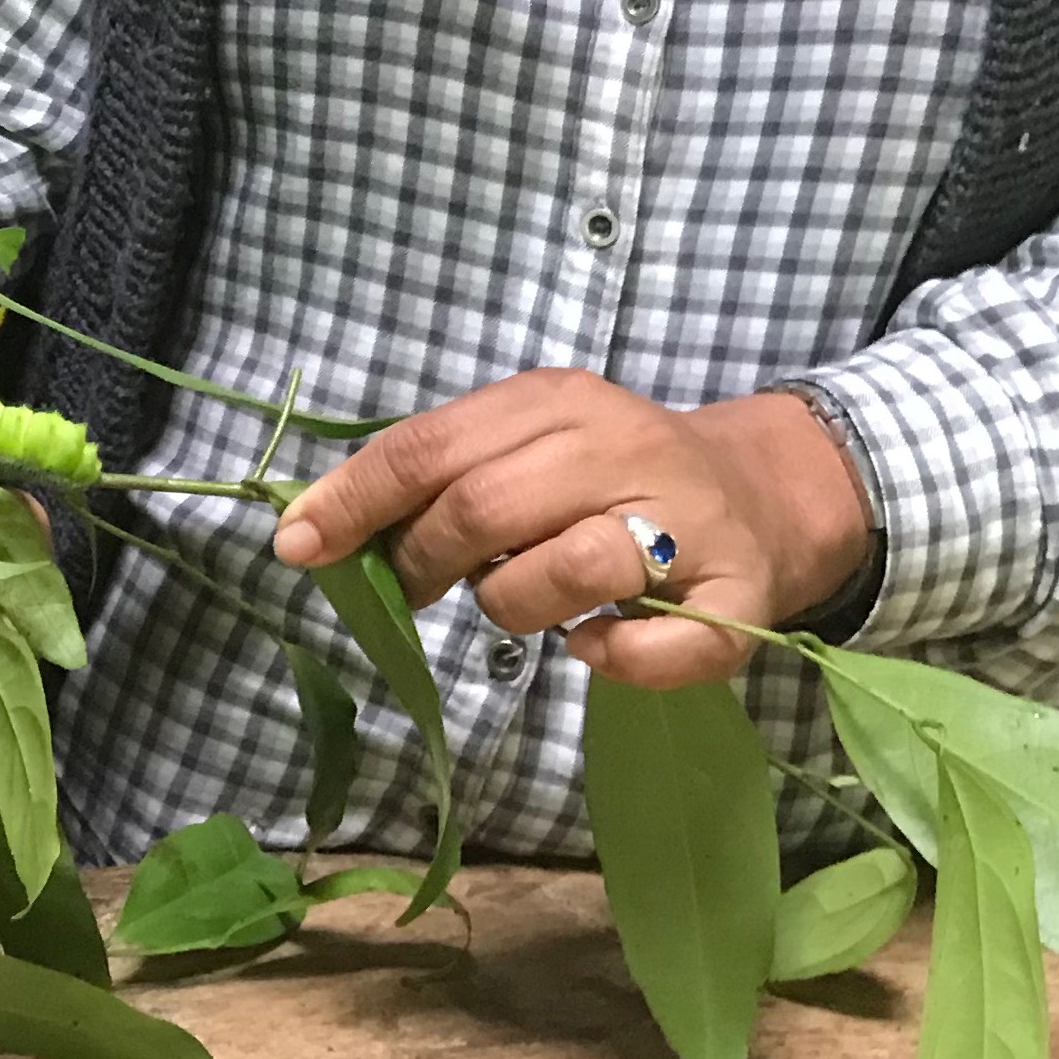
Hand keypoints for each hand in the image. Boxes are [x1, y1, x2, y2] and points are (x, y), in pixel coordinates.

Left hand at [269, 371, 871, 691]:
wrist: (761, 493)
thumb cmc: (611, 476)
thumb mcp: (527, 444)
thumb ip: (440, 473)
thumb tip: (319, 526)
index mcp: (557, 401)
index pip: (429, 445)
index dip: (353, 500)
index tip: (297, 545)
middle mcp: (624, 447)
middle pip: (486, 507)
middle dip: (424, 562)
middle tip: (413, 590)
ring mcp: (688, 524)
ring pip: (570, 567)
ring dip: (514, 605)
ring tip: (519, 604)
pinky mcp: (737, 599)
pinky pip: (658, 645)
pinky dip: (613, 657)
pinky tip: (594, 644)